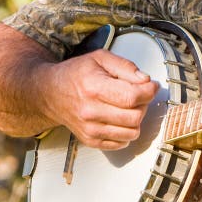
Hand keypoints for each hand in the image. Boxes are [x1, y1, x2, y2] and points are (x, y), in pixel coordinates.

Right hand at [42, 49, 158, 149]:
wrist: (50, 93)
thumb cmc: (76, 74)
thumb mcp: (100, 58)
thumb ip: (126, 66)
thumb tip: (145, 80)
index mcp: (94, 87)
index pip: (133, 96)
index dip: (149, 90)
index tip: (151, 85)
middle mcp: (90, 111)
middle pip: (135, 116)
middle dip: (145, 104)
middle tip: (140, 94)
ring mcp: (90, 129)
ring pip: (132, 132)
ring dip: (137, 119)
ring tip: (129, 106)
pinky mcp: (91, 140)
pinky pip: (122, 143)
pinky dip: (127, 131)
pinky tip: (121, 118)